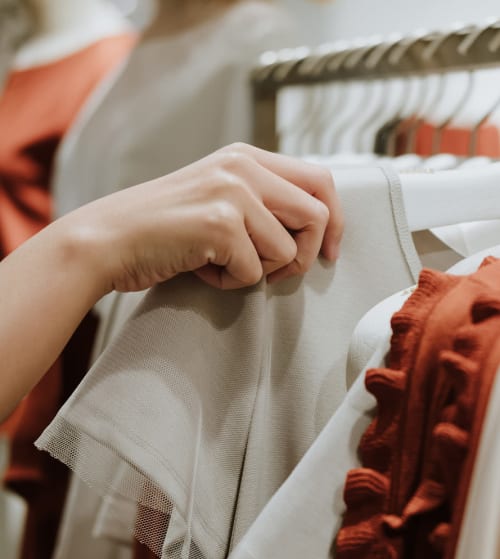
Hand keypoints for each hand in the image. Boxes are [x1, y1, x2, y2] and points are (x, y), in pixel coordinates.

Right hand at [64, 142, 343, 293]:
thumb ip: (260, 202)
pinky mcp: (220, 224)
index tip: (330, 252)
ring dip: (260, 271)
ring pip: (288, 250)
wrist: (108, 239)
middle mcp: (244, 166)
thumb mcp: (217, 198)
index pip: (321, 179)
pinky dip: (230, 282)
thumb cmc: (162, 229)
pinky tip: (201, 268)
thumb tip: (314, 229)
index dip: (335, 221)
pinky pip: (255, 273)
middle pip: (318, 215)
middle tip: (275, 271)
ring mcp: (232, 192)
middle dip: (306, 255)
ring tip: (220, 263)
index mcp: (246, 157)